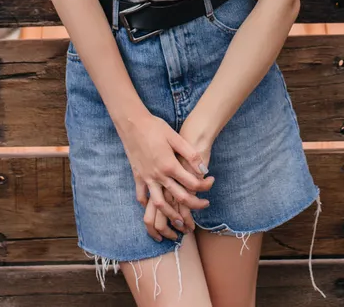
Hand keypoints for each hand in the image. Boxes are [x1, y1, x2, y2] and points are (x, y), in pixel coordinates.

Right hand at [118, 113, 213, 241]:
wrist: (132, 123)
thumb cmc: (155, 127)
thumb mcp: (176, 138)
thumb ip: (191, 155)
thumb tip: (204, 170)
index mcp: (170, 165)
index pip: (192, 183)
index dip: (205, 185)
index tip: (211, 182)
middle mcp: (158, 175)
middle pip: (179, 198)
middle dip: (194, 205)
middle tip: (204, 205)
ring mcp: (146, 177)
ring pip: (159, 204)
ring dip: (171, 215)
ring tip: (180, 221)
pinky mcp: (137, 176)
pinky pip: (141, 195)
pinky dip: (147, 203)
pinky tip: (154, 207)